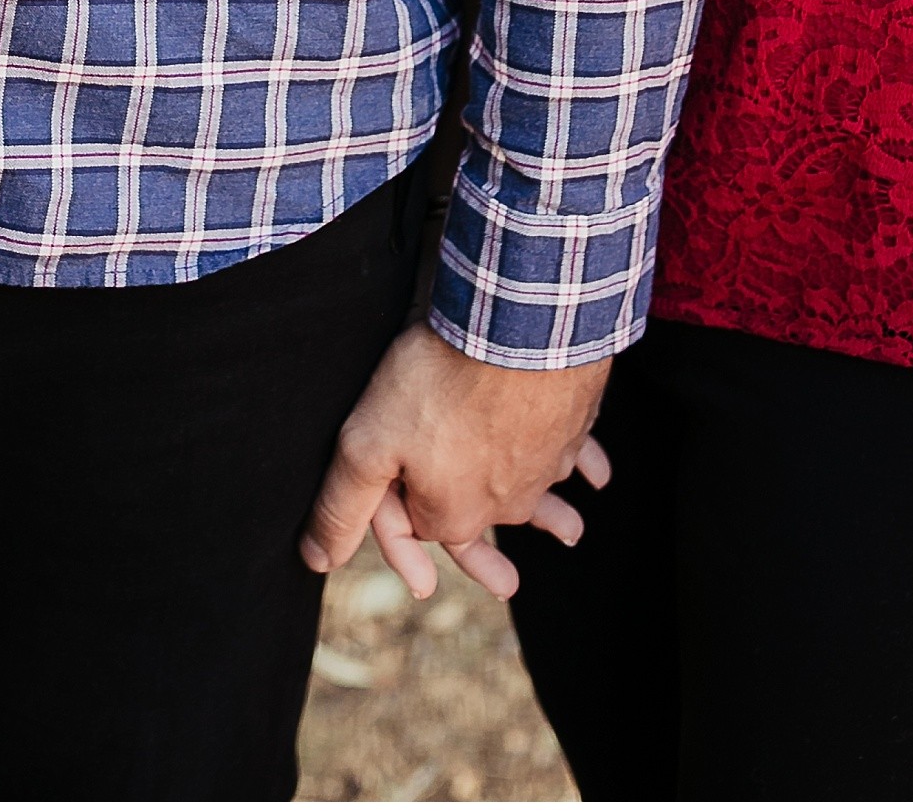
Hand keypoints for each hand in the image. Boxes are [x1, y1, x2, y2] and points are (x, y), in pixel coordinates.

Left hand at [301, 318, 611, 602]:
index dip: (400, 541)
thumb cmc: (438, 380)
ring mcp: (541, 463)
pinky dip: (584, 463)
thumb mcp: (367, 442)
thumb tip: (316, 560)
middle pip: (485, 524)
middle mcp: (501, 498)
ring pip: (539, 493)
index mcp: (451, 513)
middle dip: (488, 559)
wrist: (521, 327)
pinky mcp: (569, 425)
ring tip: (571, 532)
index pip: (418, 531)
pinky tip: (597, 474)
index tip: (417, 583)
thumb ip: (342, 506)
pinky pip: (575, 453)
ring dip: (550, 514)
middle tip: (508, 585)